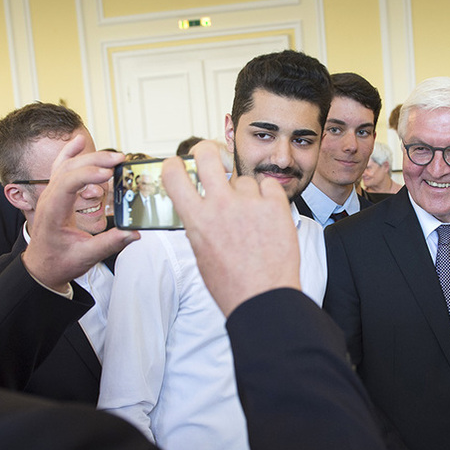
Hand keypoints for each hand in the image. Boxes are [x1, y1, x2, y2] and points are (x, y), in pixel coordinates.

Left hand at [23, 135, 137, 290]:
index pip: (67, 183)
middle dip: (95, 160)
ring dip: (89, 156)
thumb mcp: (85, 256)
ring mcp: (50, 194)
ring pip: (66, 165)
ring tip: (113, 155)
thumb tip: (133, 233)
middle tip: (119, 159)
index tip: (109, 173)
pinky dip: (70, 152)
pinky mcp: (56, 193)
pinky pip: (61, 167)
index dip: (88, 175)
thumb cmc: (59, 262)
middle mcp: (49, 198)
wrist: (41, 267)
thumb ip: (109, 243)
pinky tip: (79, 141)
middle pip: (69, 168)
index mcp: (52, 212)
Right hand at [162, 140, 300, 316]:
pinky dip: (269, 196)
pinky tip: (268, 216)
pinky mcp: (275, 205)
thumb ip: (200, 224)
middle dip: (207, 151)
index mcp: (197, 219)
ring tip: (252, 220)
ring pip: (244, 179)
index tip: (178, 163)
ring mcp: (249, 203)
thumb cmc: (231, 284)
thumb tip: (199, 205)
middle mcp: (220, 205)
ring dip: (246, 192)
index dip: (174, 164)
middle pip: (207, 154)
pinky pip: (269, 186)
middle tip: (212, 158)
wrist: (264, 299)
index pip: (173, 174)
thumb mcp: (201, 253)